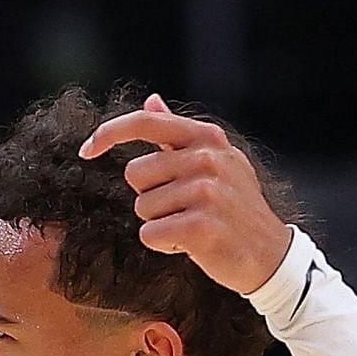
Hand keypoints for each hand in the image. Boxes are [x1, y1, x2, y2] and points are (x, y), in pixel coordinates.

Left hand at [77, 93, 291, 295]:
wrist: (270, 255)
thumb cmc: (234, 208)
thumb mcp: (215, 161)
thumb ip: (178, 134)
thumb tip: (151, 100)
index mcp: (208, 138)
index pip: (145, 123)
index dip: (109, 133)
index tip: (86, 150)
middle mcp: (208, 159)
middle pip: (135, 174)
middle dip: (150, 196)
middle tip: (185, 207)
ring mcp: (206, 192)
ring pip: (142, 208)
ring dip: (160, 223)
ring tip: (193, 225)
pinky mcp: (201, 227)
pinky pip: (149, 234)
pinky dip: (164, 245)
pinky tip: (192, 244)